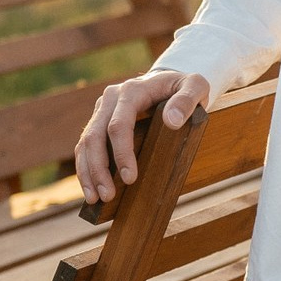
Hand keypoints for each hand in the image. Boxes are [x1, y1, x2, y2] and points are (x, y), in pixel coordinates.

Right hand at [74, 69, 211, 203]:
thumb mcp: (195, 86)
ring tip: (96, 199)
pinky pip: (85, 146)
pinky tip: (91, 189)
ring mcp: (102, 110)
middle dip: (99, 168)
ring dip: (88, 172)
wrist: (169, 82)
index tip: (130, 178)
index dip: (122, 152)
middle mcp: (111, 98)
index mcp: (132, 90)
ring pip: (86, 142)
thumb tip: (172, 121)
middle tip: (108, 196)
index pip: (119, 124)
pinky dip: (85, 168)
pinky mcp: (99, 121)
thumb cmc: (183, 87)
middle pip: (95, 135)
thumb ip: (187, 100)